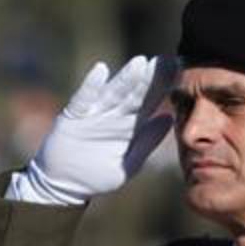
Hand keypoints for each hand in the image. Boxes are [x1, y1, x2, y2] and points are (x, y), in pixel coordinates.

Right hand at [9, 55, 175, 204]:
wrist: (63, 184)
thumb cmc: (97, 175)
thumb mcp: (128, 164)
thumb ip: (147, 142)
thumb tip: (169, 118)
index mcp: (129, 126)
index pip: (150, 102)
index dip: (164, 87)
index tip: (180, 70)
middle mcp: (113, 115)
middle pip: (135, 93)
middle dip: (150, 78)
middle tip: (168, 60)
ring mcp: (94, 114)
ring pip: (113, 93)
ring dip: (126, 79)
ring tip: (140, 63)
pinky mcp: (74, 117)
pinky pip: (83, 99)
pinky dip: (91, 86)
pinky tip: (100, 71)